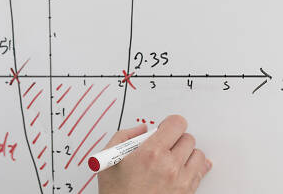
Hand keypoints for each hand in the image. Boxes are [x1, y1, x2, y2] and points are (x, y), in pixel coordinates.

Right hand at [97, 115, 211, 193]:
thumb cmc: (117, 192)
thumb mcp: (109, 159)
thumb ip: (124, 136)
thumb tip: (141, 129)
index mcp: (150, 153)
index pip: (176, 124)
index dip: (170, 124)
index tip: (165, 128)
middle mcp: (170, 166)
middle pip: (188, 138)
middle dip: (176, 139)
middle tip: (164, 145)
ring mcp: (181, 180)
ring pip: (198, 154)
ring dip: (187, 153)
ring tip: (173, 158)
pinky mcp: (188, 192)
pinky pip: (202, 172)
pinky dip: (194, 167)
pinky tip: (183, 168)